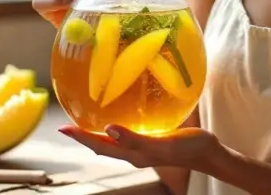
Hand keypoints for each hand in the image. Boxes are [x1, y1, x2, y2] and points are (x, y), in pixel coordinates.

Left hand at [59, 124, 223, 172]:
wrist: (207, 152)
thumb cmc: (187, 147)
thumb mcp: (161, 143)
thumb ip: (135, 138)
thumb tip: (108, 129)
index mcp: (132, 154)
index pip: (99, 145)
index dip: (81, 137)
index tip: (63, 127)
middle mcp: (133, 152)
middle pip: (102, 145)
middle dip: (84, 135)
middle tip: (68, 123)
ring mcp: (142, 147)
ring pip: (113, 141)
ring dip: (97, 132)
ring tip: (85, 119)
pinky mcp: (151, 139)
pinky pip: (126, 134)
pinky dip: (116, 127)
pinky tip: (118, 116)